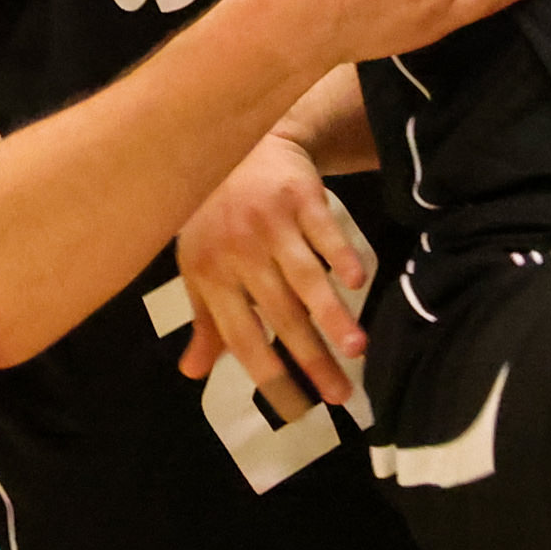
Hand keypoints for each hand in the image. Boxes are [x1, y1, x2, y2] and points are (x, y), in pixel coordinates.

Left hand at [176, 134, 374, 417]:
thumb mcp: (198, 265)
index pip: (241, 339)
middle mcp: (239, 255)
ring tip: (356, 350)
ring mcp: (271, 226)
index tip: (298, 410)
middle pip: (280, 317)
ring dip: (332, 316)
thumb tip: (193, 373)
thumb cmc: (213, 214)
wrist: (233, 139)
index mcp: (210, 277)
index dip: (269, 376)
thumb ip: (204, 321)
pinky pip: (324, 232)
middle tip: (341, 396)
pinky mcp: (301, 198)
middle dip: (312, 360)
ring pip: (304, 279)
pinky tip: (358, 280)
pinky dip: (340, 255)